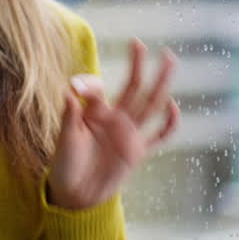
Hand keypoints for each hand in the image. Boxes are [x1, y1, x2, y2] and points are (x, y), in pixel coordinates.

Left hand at [46, 38, 180, 210]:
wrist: (76, 195)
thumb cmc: (65, 164)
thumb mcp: (65, 139)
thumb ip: (70, 115)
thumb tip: (69, 89)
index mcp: (94, 113)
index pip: (97, 90)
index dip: (90, 85)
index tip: (77, 87)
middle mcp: (114, 118)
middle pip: (131, 87)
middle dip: (137, 66)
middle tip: (140, 44)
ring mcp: (129, 133)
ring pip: (149, 104)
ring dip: (160, 83)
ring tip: (169, 60)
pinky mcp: (138, 151)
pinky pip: (158, 136)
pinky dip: (168, 124)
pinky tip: (173, 106)